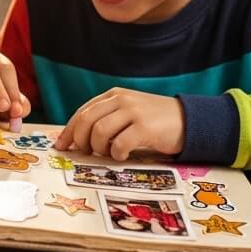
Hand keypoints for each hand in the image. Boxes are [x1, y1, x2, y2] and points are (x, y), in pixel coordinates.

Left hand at [53, 88, 184, 160]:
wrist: (189, 120)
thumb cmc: (155, 121)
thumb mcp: (128, 112)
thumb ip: (107, 118)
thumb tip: (79, 140)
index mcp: (114, 95)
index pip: (82, 111)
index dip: (69, 130)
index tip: (61, 146)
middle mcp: (121, 100)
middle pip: (86, 120)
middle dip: (80, 140)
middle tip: (85, 153)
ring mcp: (134, 112)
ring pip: (99, 132)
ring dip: (98, 149)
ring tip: (108, 154)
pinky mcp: (145, 127)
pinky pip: (119, 144)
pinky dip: (116, 154)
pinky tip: (122, 156)